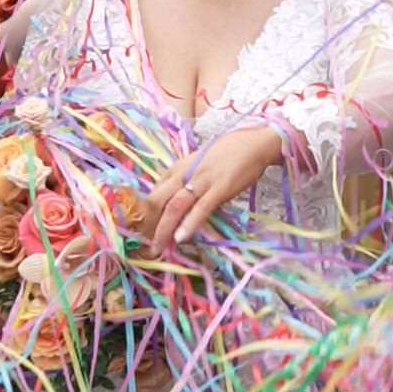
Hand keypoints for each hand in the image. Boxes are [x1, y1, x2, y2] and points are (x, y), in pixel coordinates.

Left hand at [145, 126, 283, 249]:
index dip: (143, 215)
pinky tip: (181, 238)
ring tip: (157, 248)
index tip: (139, 233)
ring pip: (175, 206)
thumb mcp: (198, 164)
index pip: (153, 192)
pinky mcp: (220, 188)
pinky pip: (201, 208)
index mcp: (177, 168)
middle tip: (142, 247)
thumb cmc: (227, 154)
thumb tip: (172, 201)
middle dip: (147, 225)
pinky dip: (189, 223)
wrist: (254, 143)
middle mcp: (184, 173)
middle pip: (158, 201)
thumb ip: (184, 180)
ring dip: (163, 229)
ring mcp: (202, 181)